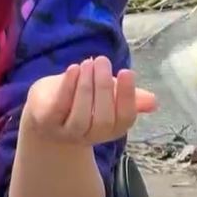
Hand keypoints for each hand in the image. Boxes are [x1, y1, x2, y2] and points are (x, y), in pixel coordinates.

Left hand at [21, 56, 157, 145]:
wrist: (43, 111)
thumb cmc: (80, 99)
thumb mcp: (105, 95)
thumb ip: (128, 97)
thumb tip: (153, 102)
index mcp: (111, 129)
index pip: (125, 118)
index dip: (127, 96)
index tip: (127, 71)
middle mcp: (91, 136)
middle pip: (103, 120)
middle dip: (104, 88)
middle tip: (103, 60)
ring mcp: (67, 133)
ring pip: (81, 117)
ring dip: (86, 87)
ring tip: (88, 62)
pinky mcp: (46, 123)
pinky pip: (58, 109)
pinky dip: (67, 88)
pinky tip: (73, 69)